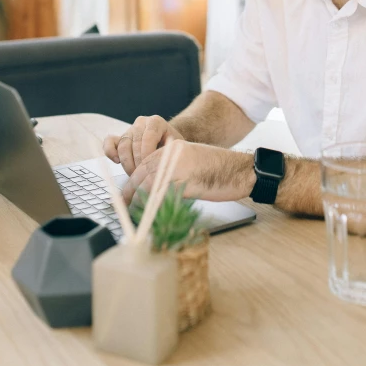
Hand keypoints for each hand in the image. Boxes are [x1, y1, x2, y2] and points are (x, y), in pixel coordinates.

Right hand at [103, 115, 183, 175]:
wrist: (168, 141)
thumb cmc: (172, 146)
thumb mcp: (175, 147)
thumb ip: (169, 153)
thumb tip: (162, 166)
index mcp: (155, 122)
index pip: (148, 137)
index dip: (147, 154)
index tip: (149, 169)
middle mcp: (141, 123)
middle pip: (134, 143)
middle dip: (137, 162)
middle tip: (141, 176)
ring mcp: (129, 129)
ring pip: (123, 145)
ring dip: (127, 162)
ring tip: (134, 175)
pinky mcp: (119, 137)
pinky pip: (109, 142)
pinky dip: (110, 152)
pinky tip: (116, 162)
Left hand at [122, 139, 255, 205]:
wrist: (241, 170)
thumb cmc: (219, 170)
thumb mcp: (190, 165)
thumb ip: (171, 173)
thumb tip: (151, 192)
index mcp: (172, 149)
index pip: (143, 165)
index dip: (132, 183)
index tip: (125, 197)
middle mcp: (172, 154)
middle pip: (142, 175)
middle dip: (130, 194)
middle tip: (123, 209)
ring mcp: (178, 167)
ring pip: (148, 185)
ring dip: (139, 203)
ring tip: (135, 217)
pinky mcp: (185, 182)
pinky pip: (163, 196)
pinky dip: (153, 208)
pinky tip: (150, 217)